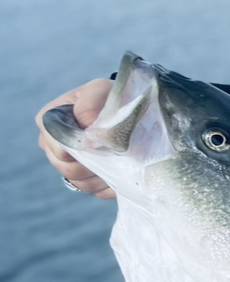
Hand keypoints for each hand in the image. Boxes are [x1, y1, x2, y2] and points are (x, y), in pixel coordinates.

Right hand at [36, 79, 115, 198]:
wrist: (127, 111)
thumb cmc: (109, 97)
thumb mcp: (101, 90)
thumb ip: (90, 103)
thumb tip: (87, 124)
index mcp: (49, 121)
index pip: (54, 144)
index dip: (78, 147)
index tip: (99, 141)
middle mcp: (52, 145)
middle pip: (67, 167)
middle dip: (94, 162)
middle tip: (117, 152)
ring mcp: (67, 165)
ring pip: (81, 182)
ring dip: (105, 174)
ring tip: (123, 160)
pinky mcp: (86, 179)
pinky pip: (96, 191)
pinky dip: (112, 183)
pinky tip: (123, 170)